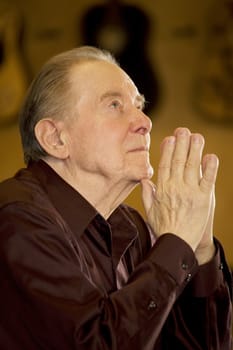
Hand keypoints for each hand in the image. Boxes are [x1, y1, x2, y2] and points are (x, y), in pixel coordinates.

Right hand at [141, 127, 218, 257]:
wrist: (177, 244)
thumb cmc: (163, 228)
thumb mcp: (150, 211)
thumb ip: (147, 194)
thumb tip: (144, 179)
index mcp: (162, 189)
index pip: (165, 164)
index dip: (168, 150)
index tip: (170, 138)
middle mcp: (175, 187)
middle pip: (178, 161)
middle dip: (181, 143)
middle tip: (184, 130)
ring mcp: (190, 192)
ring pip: (192, 166)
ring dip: (195, 149)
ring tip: (197, 136)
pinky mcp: (204, 199)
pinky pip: (208, 180)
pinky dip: (210, 167)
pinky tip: (211, 156)